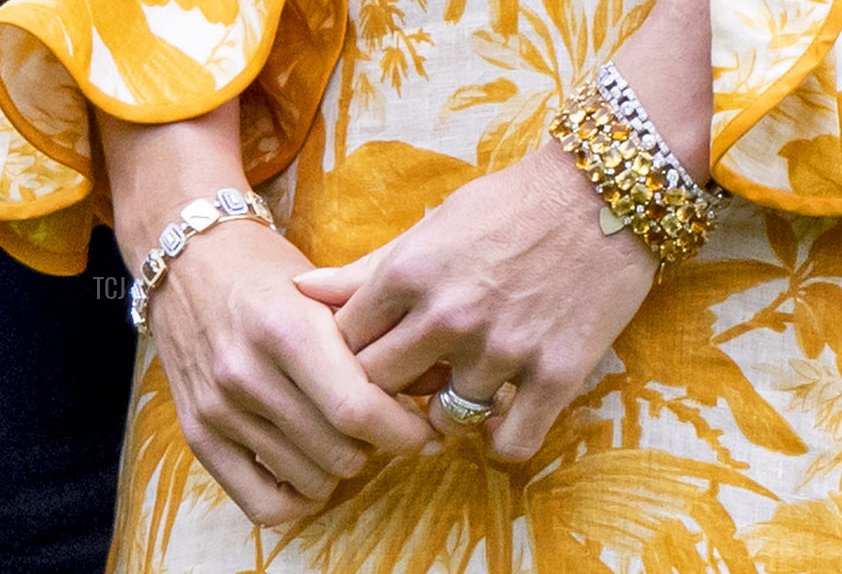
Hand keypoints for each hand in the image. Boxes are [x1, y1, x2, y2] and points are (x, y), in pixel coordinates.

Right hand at [97, 102, 437, 526]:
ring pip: (311, 479)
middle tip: (382, 425)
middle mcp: (247, 374)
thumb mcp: (327, 289)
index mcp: (286, 329)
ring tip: (346, 436)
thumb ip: (378, 337)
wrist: (187, 260)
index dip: (406, 432)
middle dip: (379, 446)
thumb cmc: (267, 270)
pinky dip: (300, 499)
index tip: (427, 433)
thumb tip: (436, 386)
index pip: (358, 409)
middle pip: (340, 451)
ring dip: (343, 466)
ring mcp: (218, 409)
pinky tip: (314, 471)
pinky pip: (262, 504)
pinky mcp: (196, 435)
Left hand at [294, 143, 657, 461]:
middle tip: (409, 384)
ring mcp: (503, 348)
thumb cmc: (508, 205)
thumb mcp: (429, 227)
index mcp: (408, 274)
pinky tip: (504, 416)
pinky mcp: (557, 373)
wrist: (602, 190)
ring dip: (446, 414)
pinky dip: (502, 440)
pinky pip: (511, 443)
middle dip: (386, 391)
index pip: (345, 345)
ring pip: (444, 422)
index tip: (373, 357)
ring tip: (463, 389)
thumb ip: (364, 268)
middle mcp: (448, 316)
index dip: (352, 357)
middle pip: (380, 389)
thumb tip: (299, 289)